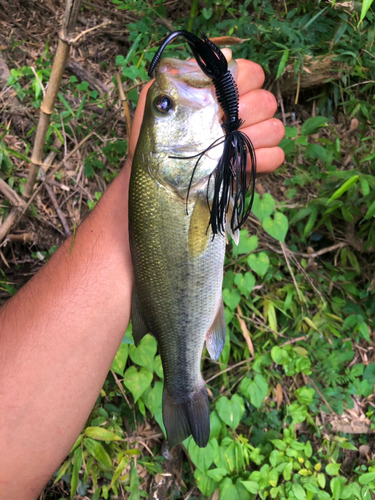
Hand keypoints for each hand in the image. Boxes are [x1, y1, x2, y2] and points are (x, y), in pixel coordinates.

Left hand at [128, 53, 284, 175]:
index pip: (253, 73)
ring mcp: (253, 139)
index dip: (240, 82)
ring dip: (251, 138)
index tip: (217, 98)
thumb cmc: (156, 137)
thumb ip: (185, 73)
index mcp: (225, 93)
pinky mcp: (257, 164)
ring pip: (275, 128)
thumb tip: (225, 54)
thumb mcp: (159, 100)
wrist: (156, 177)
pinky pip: (277, 156)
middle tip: (219, 126)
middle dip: (243, 114)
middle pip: (267, 101)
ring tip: (224, 149)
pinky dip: (261, 159)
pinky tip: (236, 165)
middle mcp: (244, 113)